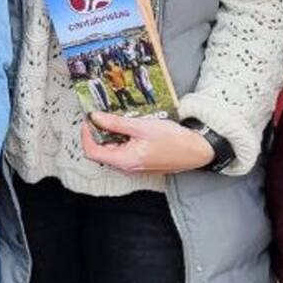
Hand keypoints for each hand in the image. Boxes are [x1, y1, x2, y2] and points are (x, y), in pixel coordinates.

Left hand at [81, 110, 215, 173]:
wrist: (196, 150)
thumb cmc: (173, 139)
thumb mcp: (141, 126)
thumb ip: (116, 123)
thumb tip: (95, 117)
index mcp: (125, 161)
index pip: (92, 152)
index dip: (86, 135)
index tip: (89, 119)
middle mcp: (127, 168)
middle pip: (100, 152)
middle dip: (98, 132)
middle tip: (102, 114)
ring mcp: (134, 167)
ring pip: (112, 151)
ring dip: (110, 135)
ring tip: (117, 118)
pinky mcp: (140, 163)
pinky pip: (123, 152)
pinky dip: (120, 139)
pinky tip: (128, 127)